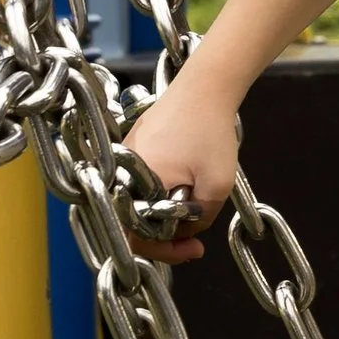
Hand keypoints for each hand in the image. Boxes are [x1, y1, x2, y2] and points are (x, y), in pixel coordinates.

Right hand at [123, 80, 239, 263]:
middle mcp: (122, 173)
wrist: (204, 86)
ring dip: (163, 214)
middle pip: (135, 223)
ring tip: (192, 211)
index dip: (168, 252)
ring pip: (138, 203)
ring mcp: (124, 159)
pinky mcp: (131, 148)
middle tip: (194, 239)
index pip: (138, 238)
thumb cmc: (210, 131)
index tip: (194, 250)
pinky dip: (158, 193)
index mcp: (136, 185)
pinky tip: (182, 189)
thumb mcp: (217, 185)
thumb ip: (200, 219)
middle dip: (166, 236)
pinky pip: (139, 183)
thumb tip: (186, 231)